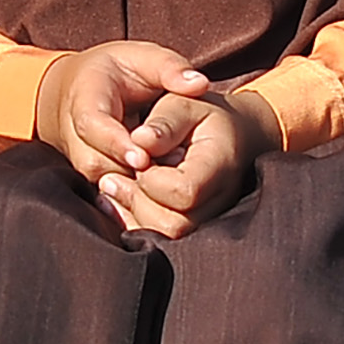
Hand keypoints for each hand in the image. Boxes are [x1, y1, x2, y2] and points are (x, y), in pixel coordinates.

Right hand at [36, 37, 214, 184]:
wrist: (79, 90)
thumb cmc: (117, 71)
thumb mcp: (143, 57)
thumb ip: (170, 67)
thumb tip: (199, 84)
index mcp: (84, 100)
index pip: (92, 126)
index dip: (116, 143)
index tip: (143, 157)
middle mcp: (75, 135)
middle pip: (97, 162)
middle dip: (133, 172)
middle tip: (173, 170)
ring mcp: (81, 159)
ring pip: (105, 183)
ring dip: (138, 187)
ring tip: (174, 179)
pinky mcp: (93, 177)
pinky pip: (112, 194)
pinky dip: (137, 197)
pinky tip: (165, 194)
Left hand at [96, 86, 270, 238]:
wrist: (232, 137)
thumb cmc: (203, 116)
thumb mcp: (185, 104)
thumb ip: (165, 123)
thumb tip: (139, 141)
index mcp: (218, 164)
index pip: (183, 192)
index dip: (151, 180)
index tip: (139, 158)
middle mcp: (218, 199)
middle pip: (173, 224)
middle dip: (135, 201)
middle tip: (110, 178)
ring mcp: (208, 218)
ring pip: (164, 238)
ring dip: (130, 213)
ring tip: (111, 185)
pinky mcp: (192, 226)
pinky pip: (160, 240)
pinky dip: (132, 222)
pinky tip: (117, 199)